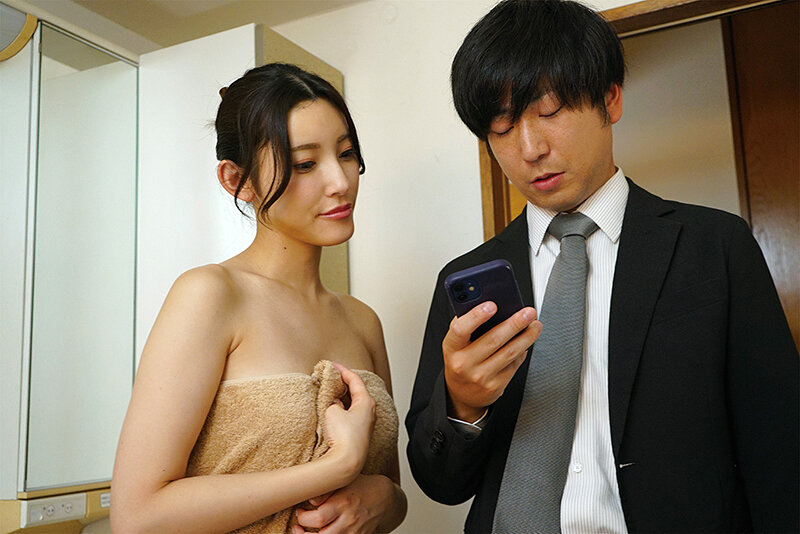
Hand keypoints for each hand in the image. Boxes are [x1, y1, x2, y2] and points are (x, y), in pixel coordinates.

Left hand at [292, 474, 392, 533]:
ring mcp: (354, 532)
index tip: (299, 512)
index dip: (303, 518)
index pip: (317, 517)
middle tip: (297, 527)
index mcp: (344, 503)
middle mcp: (349, 520)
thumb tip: (309, 499)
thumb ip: (327, 490)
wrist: (389, 500)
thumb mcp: (346, 482)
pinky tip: (323, 533)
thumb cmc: (366, 487)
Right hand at [323, 363, 375, 479]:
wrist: (347, 462)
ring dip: (343, 397)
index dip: (343, 371)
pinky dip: (343, 409)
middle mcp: (370, 412)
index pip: (355, 380)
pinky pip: (352, 415)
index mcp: (366, 402)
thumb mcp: (332, 412)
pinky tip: (334, 410)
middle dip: (344, 383)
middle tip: (332, 377)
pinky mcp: (360, 434)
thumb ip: (333, 402)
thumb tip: (336, 404)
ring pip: (355, 404)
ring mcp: (366, 424)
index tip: (333, 365)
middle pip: (358, 391)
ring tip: (330, 392)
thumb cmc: (343, 436)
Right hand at [443, 302, 540, 420]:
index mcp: (452, 347)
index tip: (492, 305)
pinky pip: (514, 365)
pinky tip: (526, 342)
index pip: (460, 329)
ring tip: (535, 325)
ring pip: (509, 352)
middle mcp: (464, 363)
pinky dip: (522, 351)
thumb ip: (468, 324)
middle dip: (514, 323)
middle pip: (493, 340)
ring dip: (526, 337)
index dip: (476, 316)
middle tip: (528, 313)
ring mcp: (480, 377)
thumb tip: (492, 305)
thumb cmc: (461, 361)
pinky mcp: (495, 386)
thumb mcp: (456, 343)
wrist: (462, 394)